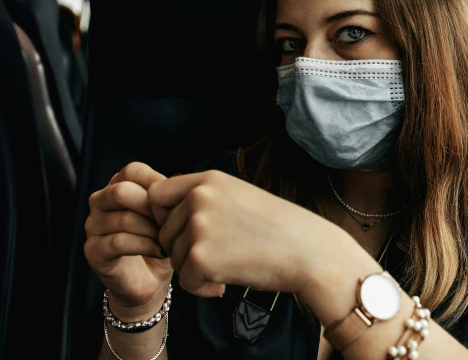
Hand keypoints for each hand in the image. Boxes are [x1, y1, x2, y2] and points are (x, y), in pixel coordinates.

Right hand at [84, 162, 172, 319]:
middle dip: (152, 208)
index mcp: (118, 185)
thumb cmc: (162, 240)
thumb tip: (177, 179)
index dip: (156, 184)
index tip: (176, 201)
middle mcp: (100, 201)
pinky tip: (160, 252)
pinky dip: (145, 246)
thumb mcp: (169, 213)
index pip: (132, 171)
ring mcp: (93, 226)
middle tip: (171, 223)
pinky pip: (119, 241)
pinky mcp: (92, 250)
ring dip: (153, 231)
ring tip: (169, 241)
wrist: (152, 280)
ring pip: (124, 219)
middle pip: (122, 191)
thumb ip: (168, 194)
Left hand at [149, 170, 335, 297]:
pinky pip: (185, 281)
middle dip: (183, 250)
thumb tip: (166, 211)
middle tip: (217, 258)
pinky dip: (202, 288)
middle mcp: (199, 198)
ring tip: (228, 268)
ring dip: (195, 270)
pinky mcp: (201, 257)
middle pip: (164, 231)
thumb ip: (205, 199)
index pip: (157, 194)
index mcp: (208, 180)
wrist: (310, 251)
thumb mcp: (239, 197)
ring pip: (174, 258)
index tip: (186, 232)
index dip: (164, 217)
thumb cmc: (279, 229)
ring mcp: (199, 226)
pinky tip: (224, 284)